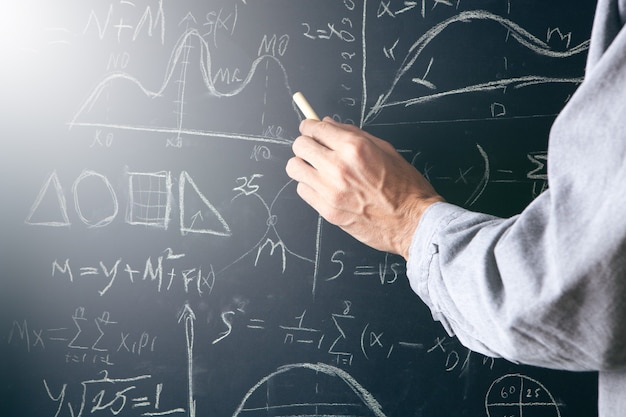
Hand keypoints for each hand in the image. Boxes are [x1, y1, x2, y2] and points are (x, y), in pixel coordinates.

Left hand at [285, 117, 443, 259]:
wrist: (413, 222)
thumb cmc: (405, 187)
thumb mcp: (385, 150)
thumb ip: (353, 135)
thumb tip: (328, 124)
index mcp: (355, 147)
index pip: (315, 128)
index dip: (311, 126)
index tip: (311, 129)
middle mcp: (339, 167)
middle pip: (300, 145)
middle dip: (306, 144)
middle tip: (314, 149)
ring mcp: (331, 191)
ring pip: (294, 168)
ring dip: (304, 165)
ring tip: (316, 169)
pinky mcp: (327, 211)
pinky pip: (302, 190)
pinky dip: (309, 186)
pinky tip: (323, 187)